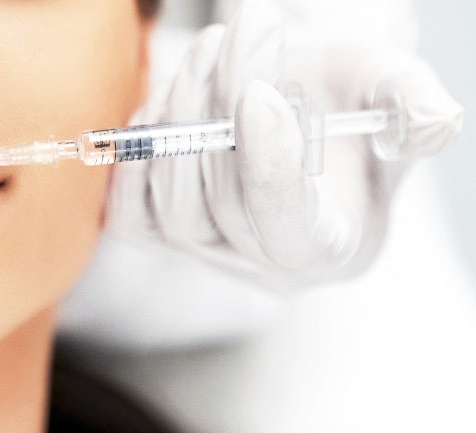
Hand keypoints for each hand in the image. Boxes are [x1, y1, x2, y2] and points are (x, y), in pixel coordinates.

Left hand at [105, 0, 463, 291]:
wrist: (295, 86)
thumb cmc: (347, 91)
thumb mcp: (393, 89)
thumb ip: (415, 108)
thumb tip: (432, 123)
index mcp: (332, 249)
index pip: (287, 234)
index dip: (268, 169)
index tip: (259, 95)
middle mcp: (263, 265)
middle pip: (221, 211)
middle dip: (220, 113)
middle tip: (237, 35)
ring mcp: (206, 253)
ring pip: (171, 206)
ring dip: (180, 115)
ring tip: (209, 51)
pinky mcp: (160, 231)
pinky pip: (130, 209)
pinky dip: (141, 148)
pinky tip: (171, 96)